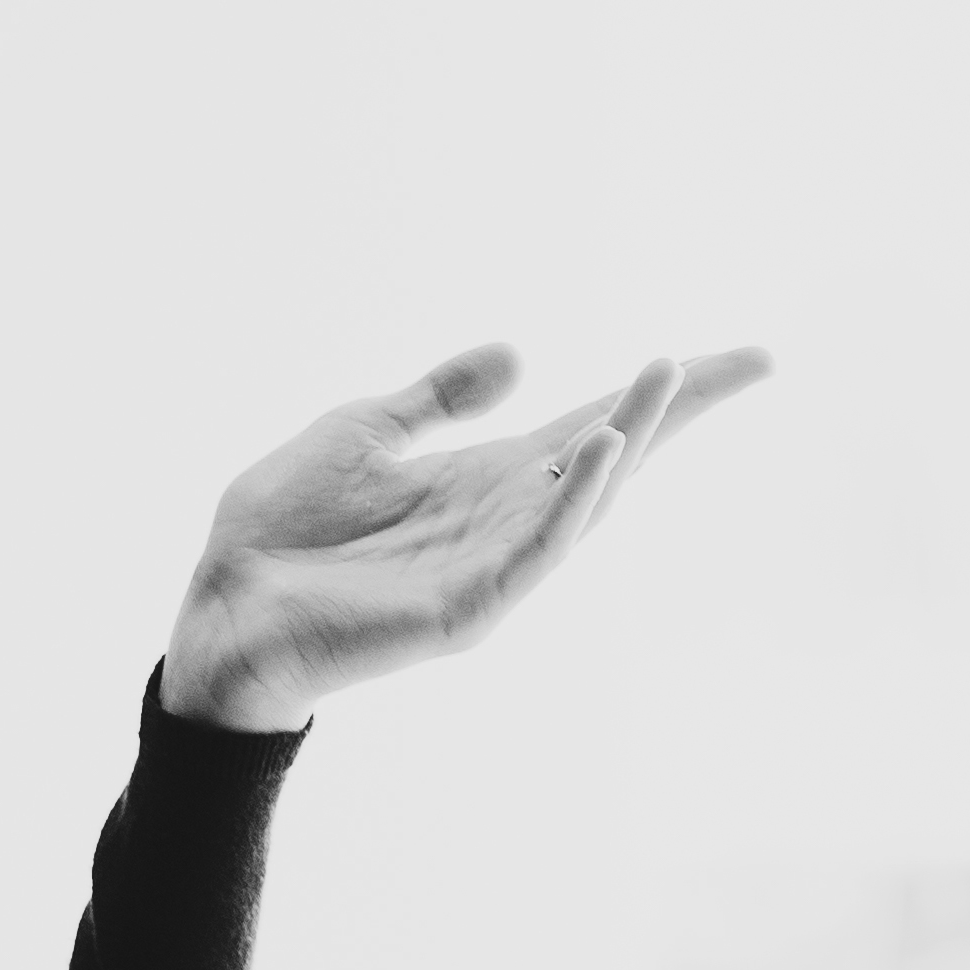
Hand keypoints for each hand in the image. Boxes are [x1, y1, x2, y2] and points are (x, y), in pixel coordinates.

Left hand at [161, 343, 774, 732]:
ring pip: (584, 500)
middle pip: (615, 459)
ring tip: (669, 373)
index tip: (743, 358)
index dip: (662, 393)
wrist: (216, 615)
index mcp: (484, 480)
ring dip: (631, 436)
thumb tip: (519, 354)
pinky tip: (602, 452)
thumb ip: (437, 396)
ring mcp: (490, 569)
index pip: (592, 426)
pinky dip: (572, 505)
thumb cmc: (279, 534)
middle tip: (753, 360)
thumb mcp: (362, 433)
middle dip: (678, 409)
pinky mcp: (462, 610)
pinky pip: (533, 554)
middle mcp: (503, 522)